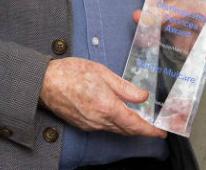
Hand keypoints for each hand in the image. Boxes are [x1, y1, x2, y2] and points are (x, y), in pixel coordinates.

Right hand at [39, 58, 166, 137]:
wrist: (45, 83)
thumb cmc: (70, 73)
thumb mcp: (102, 72)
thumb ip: (124, 87)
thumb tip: (142, 96)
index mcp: (107, 106)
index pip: (135, 124)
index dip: (150, 130)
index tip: (161, 132)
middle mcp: (100, 120)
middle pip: (127, 130)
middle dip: (142, 130)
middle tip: (153, 125)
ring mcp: (91, 124)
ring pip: (116, 129)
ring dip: (128, 127)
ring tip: (138, 119)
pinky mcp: (83, 125)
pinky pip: (104, 127)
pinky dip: (115, 124)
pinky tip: (117, 114)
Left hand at [130, 9, 205, 79]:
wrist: (165, 11)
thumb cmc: (169, 5)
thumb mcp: (161, 8)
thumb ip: (151, 13)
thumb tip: (137, 16)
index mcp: (205, 12)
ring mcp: (204, 40)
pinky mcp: (197, 50)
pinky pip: (204, 60)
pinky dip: (205, 68)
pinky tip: (204, 76)